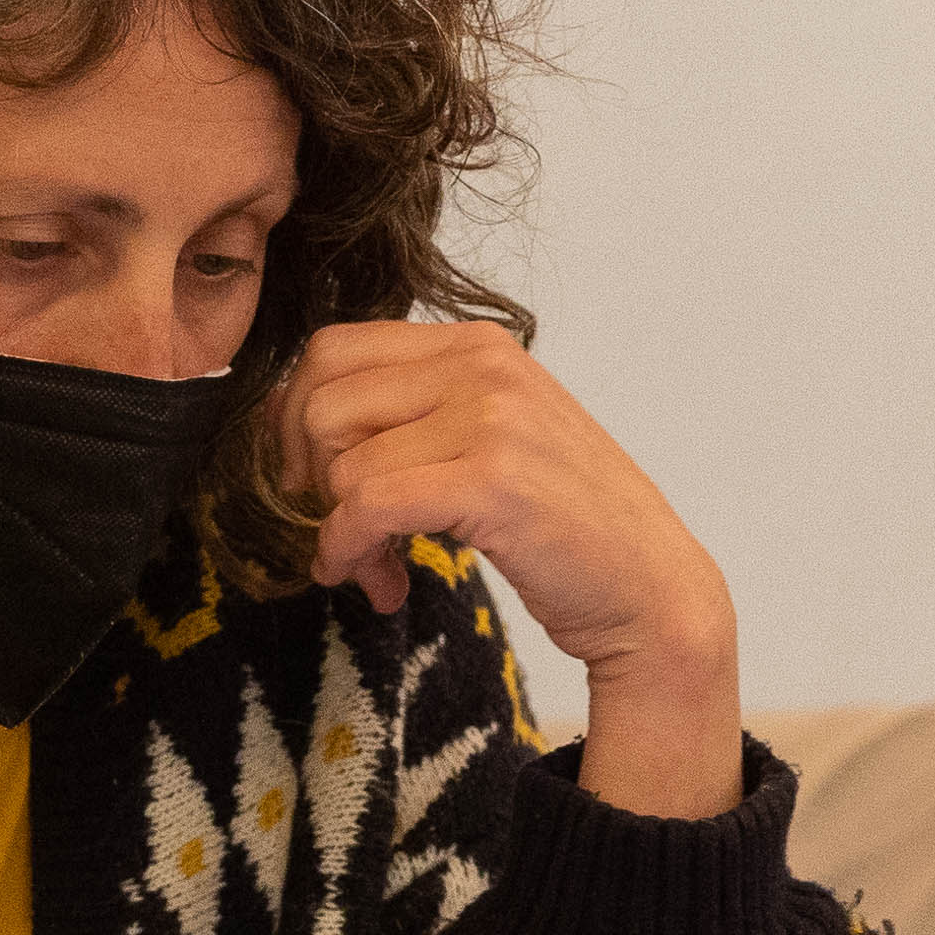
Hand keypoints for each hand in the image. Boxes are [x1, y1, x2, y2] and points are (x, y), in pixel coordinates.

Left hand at [278, 321, 742, 818]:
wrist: (649, 588)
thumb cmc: (565, 525)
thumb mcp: (487, 441)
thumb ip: (409, 418)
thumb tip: (285, 418)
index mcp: (478, 345)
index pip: (334, 349)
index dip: (297, 419)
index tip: (310, 479)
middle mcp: (483, 364)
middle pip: (323, 397)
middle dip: (310, 475)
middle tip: (342, 530)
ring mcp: (490, 417)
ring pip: (341, 459)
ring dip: (337, 530)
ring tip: (376, 568)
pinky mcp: (490, 479)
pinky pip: (367, 504)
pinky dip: (349, 550)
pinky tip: (375, 580)